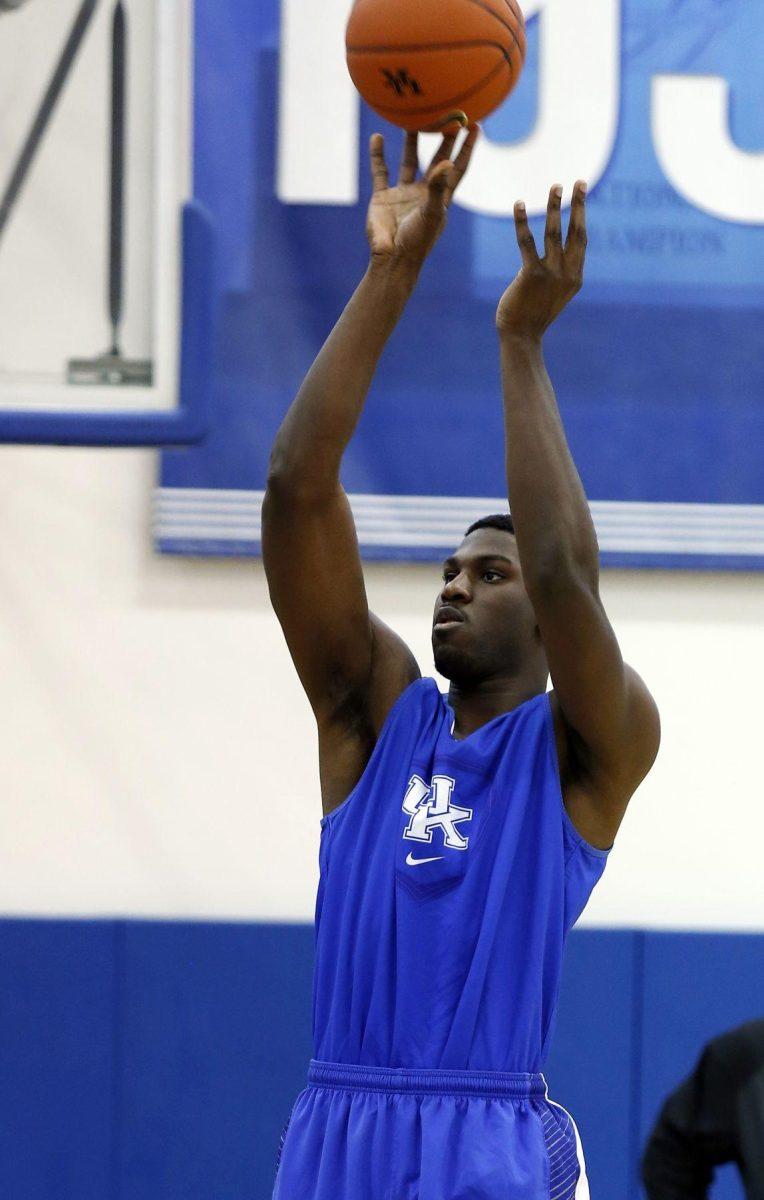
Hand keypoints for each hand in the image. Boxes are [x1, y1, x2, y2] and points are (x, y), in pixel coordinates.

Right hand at [366, 126, 478, 268]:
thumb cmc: (417, 241)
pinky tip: (377, 137)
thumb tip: (448, 161)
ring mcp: (403, 194)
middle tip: (449, 114)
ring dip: (411, 141)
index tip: (476, 125)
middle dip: (443, 139)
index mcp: (440, 197)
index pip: (457, 167)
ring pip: (408, 161)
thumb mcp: (431, 214)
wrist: (392, 260)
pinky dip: (377, 155)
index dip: (467, 148)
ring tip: (413, 119)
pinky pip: (380, 171)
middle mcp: (423, 192)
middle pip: (436, 159)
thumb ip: (437, 187)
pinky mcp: (383, 197)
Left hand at [496, 182, 587, 339]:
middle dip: (578, 205)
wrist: (521, 337)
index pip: (581, 240)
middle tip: (579, 181)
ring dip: (555, 207)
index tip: (581, 193)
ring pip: (554, 233)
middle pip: (576, 232)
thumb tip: (546, 252)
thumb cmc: (533, 315)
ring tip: (556, 186)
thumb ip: (555, 271)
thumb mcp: (552, 293)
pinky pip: (526, 242)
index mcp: (575, 277)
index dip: (582, 215)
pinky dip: (522, 221)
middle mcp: (567, 273)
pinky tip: (519, 204)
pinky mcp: (531, 274)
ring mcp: (551, 274)